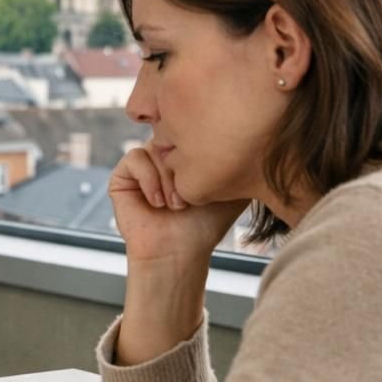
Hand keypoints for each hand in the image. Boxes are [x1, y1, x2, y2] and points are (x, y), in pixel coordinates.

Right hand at [109, 140, 248, 265]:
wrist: (179, 251)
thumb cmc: (205, 223)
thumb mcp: (231, 184)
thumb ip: (241, 157)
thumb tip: (259, 133)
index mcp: (186, 153)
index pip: (192, 130)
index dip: (201, 154)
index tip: (209, 184)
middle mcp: (163, 154)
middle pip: (173, 137)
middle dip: (184, 169)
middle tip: (190, 198)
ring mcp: (142, 163)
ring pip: (155, 147)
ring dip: (168, 179)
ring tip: (175, 204)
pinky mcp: (122, 175)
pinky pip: (135, 158)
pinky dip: (149, 180)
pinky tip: (157, 203)